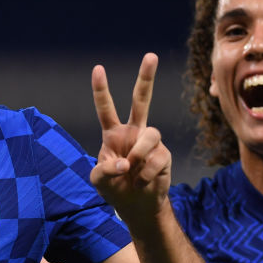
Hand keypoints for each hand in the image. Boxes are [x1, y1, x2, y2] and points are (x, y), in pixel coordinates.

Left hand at [90, 53, 170, 223]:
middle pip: (142, 100)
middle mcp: (133, 133)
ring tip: (132, 171)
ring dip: (140, 154)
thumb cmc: (114, 190)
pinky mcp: (164, 156)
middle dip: (146, 78)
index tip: (98, 68)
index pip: (106, 108)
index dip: (101, 89)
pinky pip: (157, 159)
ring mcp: (150, 143)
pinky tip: (141, 182)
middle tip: (151, 55)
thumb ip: (104, 170)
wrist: (137, 207)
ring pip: (151, 134)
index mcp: (113, 134)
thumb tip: (126, 163)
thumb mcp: (98, 181)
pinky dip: (146, 174)